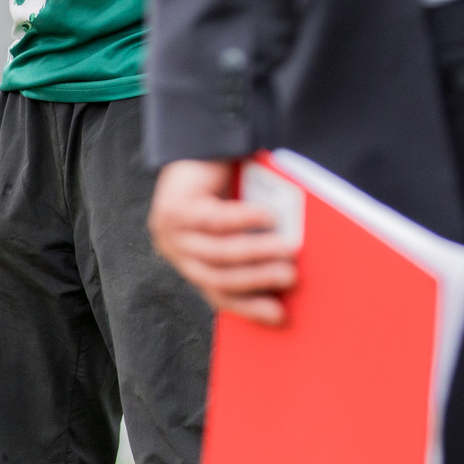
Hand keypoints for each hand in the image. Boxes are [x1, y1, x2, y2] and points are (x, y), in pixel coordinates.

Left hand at [150, 160, 298, 325]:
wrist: (200, 147)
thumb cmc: (229, 188)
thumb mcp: (243, 225)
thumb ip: (257, 245)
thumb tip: (292, 268)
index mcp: (194, 264)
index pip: (220, 295)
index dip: (250, 308)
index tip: (281, 316)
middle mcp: (178, 253)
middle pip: (219, 277)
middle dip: (259, 280)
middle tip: (292, 277)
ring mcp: (171, 232)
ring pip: (218, 252)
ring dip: (257, 252)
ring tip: (289, 249)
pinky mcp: (174, 208)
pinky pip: (212, 220)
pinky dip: (244, 220)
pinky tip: (268, 216)